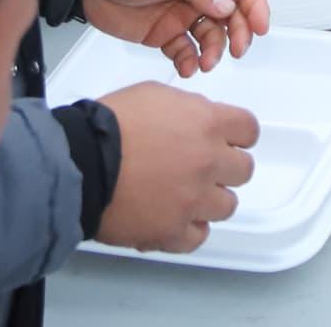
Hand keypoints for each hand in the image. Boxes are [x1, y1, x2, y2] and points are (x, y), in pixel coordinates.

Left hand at [81, 0, 271, 75]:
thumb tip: (228, 6)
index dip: (255, 5)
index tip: (260, 28)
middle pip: (231, 16)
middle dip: (238, 34)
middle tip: (236, 51)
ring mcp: (182, 14)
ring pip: (211, 37)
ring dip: (213, 52)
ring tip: (205, 63)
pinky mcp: (164, 34)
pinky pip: (185, 51)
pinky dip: (189, 62)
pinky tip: (186, 68)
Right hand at [96, 82, 259, 253]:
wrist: (81, 162)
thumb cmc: (109, 125)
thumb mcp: (155, 95)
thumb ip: (189, 109)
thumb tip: (200, 120)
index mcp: (208, 124)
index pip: (249, 130)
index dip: (237, 136)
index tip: (228, 141)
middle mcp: (208, 162)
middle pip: (243, 170)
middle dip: (224, 168)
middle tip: (200, 167)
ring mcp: (193, 200)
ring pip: (226, 206)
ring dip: (209, 200)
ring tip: (183, 194)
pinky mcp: (173, 231)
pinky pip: (198, 236)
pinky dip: (188, 229)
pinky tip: (174, 218)